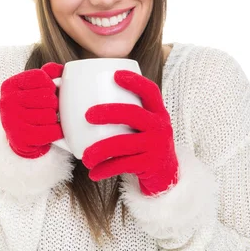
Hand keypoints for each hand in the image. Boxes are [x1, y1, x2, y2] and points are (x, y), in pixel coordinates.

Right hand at [0, 62, 63, 158]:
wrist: (19, 136)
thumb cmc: (29, 107)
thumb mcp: (34, 86)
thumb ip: (48, 73)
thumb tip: (63, 69)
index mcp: (10, 85)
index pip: (40, 77)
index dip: (50, 84)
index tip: (47, 91)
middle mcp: (7, 102)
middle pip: (47, 96)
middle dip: (54, 103)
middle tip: (49, 108)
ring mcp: (12, 121)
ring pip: (50, 115)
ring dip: (55, 118)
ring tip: (48, 120)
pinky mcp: (20, 138)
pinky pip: (50, 132)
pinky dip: (57, 132)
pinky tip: (54, 130)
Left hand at [82, 70, 178, 195]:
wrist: (166, 175)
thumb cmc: (144, 144)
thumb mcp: (143, 126)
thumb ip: (126, 114)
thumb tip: (83, 101)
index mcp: (157, 112)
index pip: (150, 91)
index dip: (135, 81)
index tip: (115, 74)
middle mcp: (160, 126)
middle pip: (134, 114)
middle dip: (109, 112)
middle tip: (87, 116)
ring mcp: (157, 146)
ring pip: (124, 144)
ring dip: (101, 150)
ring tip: (85, 157)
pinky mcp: (151, 164)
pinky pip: (124, 165)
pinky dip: (105, 169)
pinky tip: (93, 173)